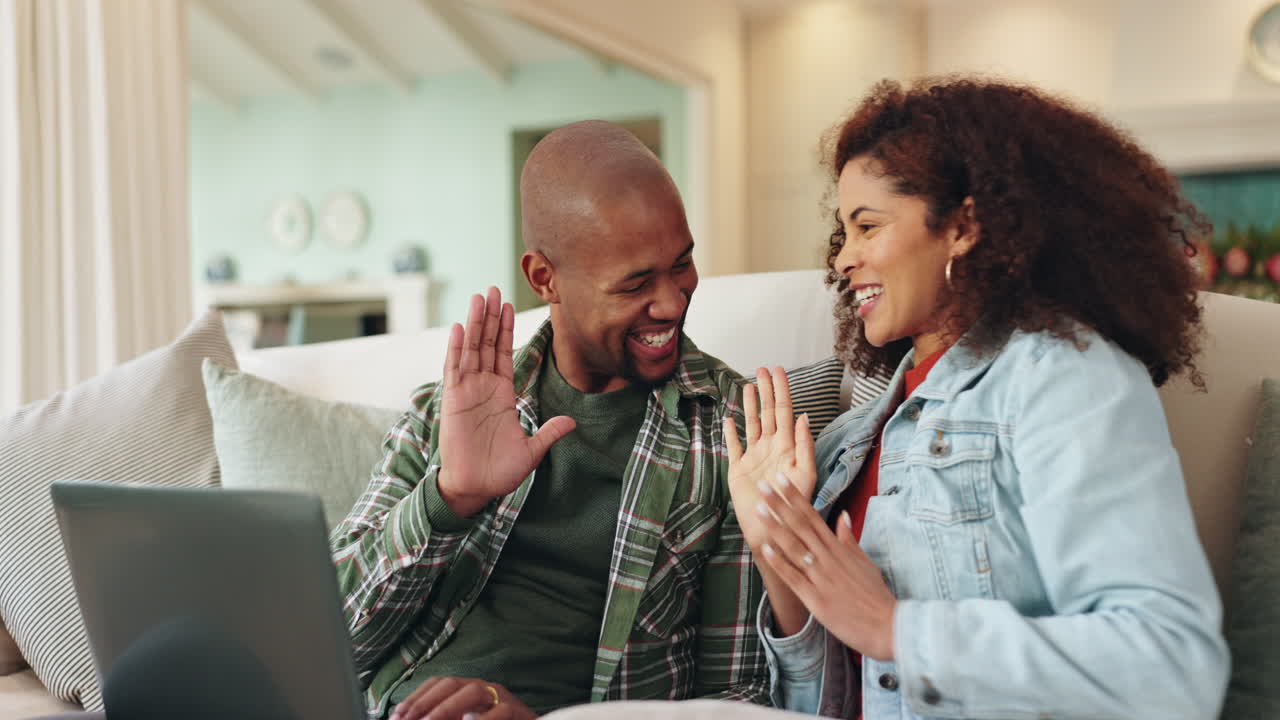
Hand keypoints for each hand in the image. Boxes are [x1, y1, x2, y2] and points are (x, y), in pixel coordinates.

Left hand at [390, 677, 535, 719]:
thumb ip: (444, 719)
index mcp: (468, 690)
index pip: (437, 684)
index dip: (415, 698)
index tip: (395, 717)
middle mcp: (484, 688)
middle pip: (451, 683)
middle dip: (424, 702)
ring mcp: (502, 697)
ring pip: (473, 691)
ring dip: (446, 709)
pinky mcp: (518, 711)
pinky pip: (499, 712)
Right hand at [437, 287, 574, 516]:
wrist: (476, 490)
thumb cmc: (500, 472)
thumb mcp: (532, 451)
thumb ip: (549, 432)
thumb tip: (571, 421)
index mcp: (502, 394)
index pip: (504, 353)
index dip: (505, 329)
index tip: (508, 304)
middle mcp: (484, 388)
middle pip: (487, 344)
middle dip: (491, 316)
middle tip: (494, 288)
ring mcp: (467, 392)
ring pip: (471, 349)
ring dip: (475, 323)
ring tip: (479, 297)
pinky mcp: (454, 401)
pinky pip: (455, 370)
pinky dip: (457, 349)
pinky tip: (460, 328)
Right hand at [724, 366, 816, 553]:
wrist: (771, 528)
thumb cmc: (792, 505)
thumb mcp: (805, 474)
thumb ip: (805, 445)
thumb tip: (804, 416)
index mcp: (787, 446)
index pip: (785, 411)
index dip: (782, 390)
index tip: (778, 370)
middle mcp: (771, 447)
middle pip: (768, 412)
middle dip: (766, 390)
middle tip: (762, 369)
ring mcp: (754, 457)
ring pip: (752, 424)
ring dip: (749, 405)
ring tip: (747, 386)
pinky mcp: (739, 469)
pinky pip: (734, 445)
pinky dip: (731, 432)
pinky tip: (728, 420)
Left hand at [755, 472, 897, 661]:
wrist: (888, 626)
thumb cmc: (875, 595)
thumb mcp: (865, 562)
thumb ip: (849, 539)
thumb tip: (843, 515)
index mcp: (838, 548)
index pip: (813, 516)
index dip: (795, 497)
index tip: (781, 480)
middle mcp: (828, 558)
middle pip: (800, 525)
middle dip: (780, 504)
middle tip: (762, 485)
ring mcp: (821, 578)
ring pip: (794, 547)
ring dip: (775, 527)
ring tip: (759, 510)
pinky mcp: (816, 599)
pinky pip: (794, 578)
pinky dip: (780, 563)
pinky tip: (765, 549)